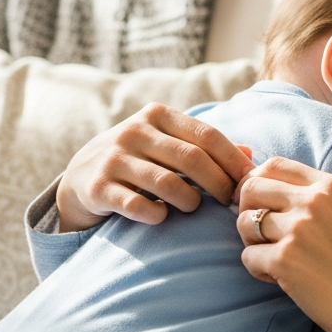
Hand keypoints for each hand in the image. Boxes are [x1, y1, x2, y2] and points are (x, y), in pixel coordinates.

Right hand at [55, 103, 254, 231]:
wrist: (81, 178)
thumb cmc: (139, 161)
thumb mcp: (168, 146)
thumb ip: (206, 148)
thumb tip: (250, 154)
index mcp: (158, 116)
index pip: (207, 136)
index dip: (234, 161)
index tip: (251, 182)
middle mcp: (134, 132)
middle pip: (193, 159)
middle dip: (220, 185)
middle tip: (231, 203)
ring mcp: (114, 159)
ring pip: (168, 183)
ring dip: (191, 202)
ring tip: (194, 207)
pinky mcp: (98, 187)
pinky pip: (139, 206)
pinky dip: (158, 215)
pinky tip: (161, 216)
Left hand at [235, 158, 331, 331]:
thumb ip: (305, 196)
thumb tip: (250, 186)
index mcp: (329, 185)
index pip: (273, 164)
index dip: (255, 182)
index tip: (258, 204)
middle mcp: (314, 201)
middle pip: (250, 189)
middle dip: (247, 212)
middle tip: (263, 236)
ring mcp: (299, 229)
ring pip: (243, 222)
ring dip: (252, 243)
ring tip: (276, 259)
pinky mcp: (285, 259)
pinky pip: (247, 256)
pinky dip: (259, 270)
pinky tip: (282, 278)